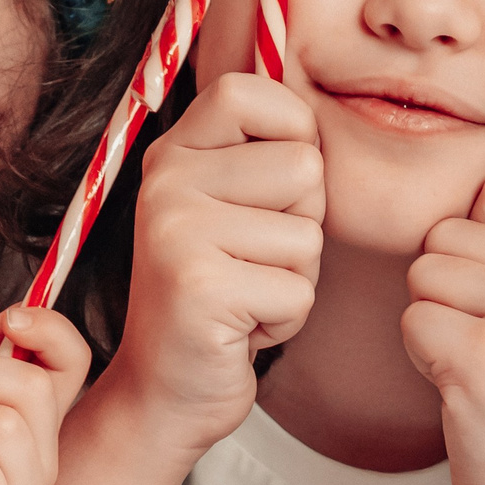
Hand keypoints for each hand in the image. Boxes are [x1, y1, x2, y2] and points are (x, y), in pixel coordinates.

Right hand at [110, 72, 323, 451]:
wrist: (165, 391)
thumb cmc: (221, 295)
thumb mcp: (231, 208)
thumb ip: (262, 153)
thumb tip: (319, 94)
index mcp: (172, 154)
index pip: (252, 93)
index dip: (291, 135)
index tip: (269, 190)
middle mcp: (165, 182)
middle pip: (304, 167)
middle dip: (302, 224)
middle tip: (250, 261)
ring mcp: (176, 233)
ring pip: (308, 235)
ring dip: (295, 278)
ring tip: (245, 294)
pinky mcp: (199, 287)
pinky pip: (298, 290)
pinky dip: (285, 319)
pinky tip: (240, 328)